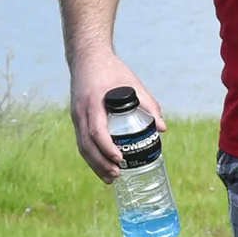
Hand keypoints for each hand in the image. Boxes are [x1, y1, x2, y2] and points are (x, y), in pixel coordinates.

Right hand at [71, 53, 161, 180]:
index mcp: (93, 102)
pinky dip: (90, 156)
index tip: (120, 158)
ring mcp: (76, 116)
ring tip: (110, 178)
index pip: (96, 130)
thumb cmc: (112, 70)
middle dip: (100, 163)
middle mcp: (81, 111)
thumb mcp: (133, 83)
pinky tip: (101, 166)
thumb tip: (162, 128)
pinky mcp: (76, 119)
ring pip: (82, 146)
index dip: (107, 147)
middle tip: (117, 175)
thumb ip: (149, 104)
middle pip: (86, 145)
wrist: (87, 58)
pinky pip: (81, 142)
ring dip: (94, 164)